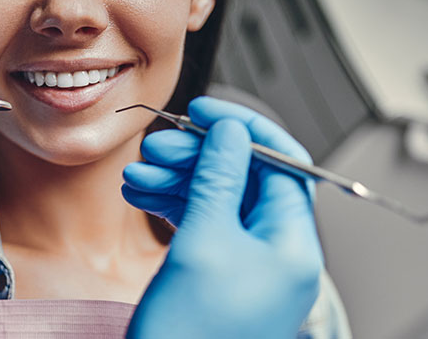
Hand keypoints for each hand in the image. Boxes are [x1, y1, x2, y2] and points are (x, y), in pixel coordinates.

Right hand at [122, 97, 322, 337]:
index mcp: (290, 245)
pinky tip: (140, 196)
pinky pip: (199, 226)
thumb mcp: (203, 243)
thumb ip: (217, 181)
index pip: (280, 164)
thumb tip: (230, 133)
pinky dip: (171, 206)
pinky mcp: (217, 277)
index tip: (204, 110)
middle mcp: (275, 253)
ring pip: (215, 201)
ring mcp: (245, 267)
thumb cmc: (190, 334)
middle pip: (243, 180)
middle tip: (157, 147)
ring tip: (136, 175)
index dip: (242, 130)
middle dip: (198, 157)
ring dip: (176, 181)